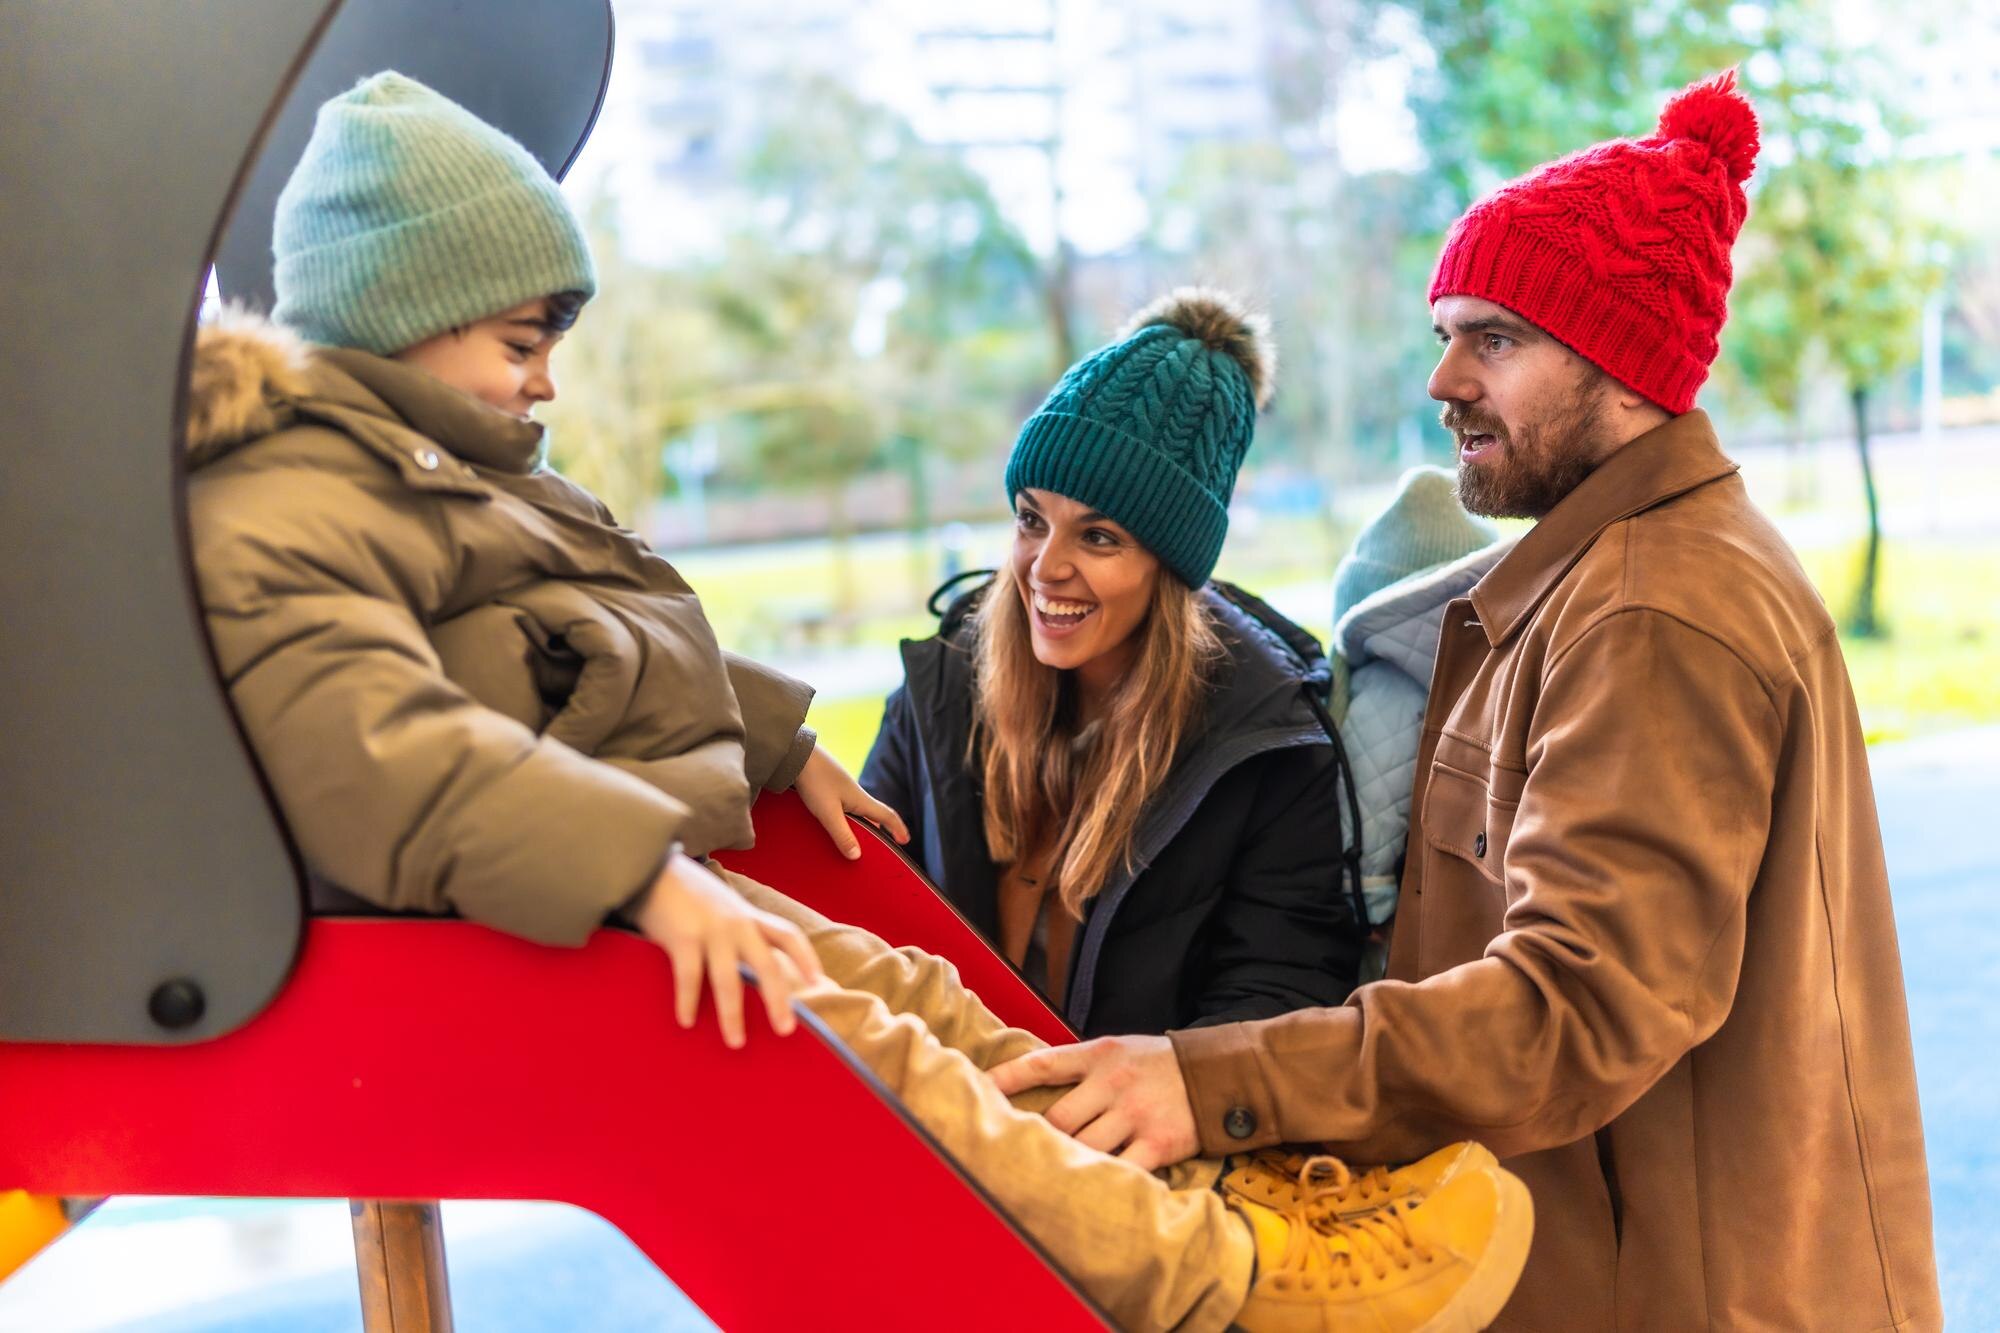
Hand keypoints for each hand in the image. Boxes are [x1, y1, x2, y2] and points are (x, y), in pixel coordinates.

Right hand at [630, 851, 823, 1047]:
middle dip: (778, 999)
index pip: (788, 936)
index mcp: (749, 917)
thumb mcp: (723, 907)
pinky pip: (690, 977)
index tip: (819, 981)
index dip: (806, 958)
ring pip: (729, 979)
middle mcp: (737, 924)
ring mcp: (711, 930)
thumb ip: (737, 932)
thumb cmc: (688, 894)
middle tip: (786, 1030)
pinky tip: (687, 1022)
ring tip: (736, 1042)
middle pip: (766, 965)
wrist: (652, 866)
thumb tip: (747, 967)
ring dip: (733, 1014)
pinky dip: (689, 1002)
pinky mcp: (682, 937)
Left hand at [794, 744, 909, 858]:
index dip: (897, 828)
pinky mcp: (828, 783)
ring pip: (857, 808)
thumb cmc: (814, 781)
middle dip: (879, 828)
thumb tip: (856, 856)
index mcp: (860, 799)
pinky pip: (843, 804)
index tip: (905, 840)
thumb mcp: (828, 812)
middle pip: (872, 812)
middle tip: (881, 843)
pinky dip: (846, 816)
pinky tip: (834, 819)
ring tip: (856, 836)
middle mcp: (854, 792)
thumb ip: (842, 834)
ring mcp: (841, 786)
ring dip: (861, 822)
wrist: (796, 753)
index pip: (886, 815)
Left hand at [989, 1035, 1200, 1169]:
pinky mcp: (1159, 1143)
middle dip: (1042, 1139)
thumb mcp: (1119, 1051)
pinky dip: (1107, 1181)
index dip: (1006, 1078)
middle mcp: (1114, 1082)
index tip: (978, 1091)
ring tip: (1055, 1176)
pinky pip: (1123, 1170)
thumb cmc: (1159, 1066)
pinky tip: (1095, 1189)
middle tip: (1024, 1155)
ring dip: (1070, 1163)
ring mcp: (1136, 1114)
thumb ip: (1081, 1069)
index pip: (1043, 1064)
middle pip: (1058, 1119)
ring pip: (1084, 1148)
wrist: (1220, 1075)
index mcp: (1100, 1054)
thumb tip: (1029, 1090)